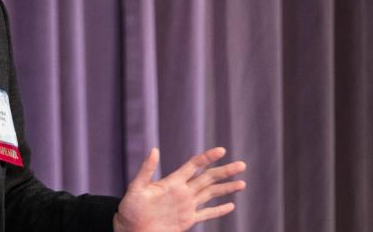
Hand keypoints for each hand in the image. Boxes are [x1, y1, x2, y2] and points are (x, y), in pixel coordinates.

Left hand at [112, 147, 245, 231]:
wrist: (131, 230)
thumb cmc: (129, 209)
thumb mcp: (136, 187)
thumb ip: (146, 170)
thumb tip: (154, 149)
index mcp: (172, 182)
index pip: (194, 165)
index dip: (207, 158)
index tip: (222, 150)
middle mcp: (182, 192)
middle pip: (208, 178)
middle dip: (225, 171)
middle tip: (242, 164)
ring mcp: (186, 206)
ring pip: (211, 194)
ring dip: (226, 188)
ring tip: (242, 183)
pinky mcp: (187, 221)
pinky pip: (206, 214)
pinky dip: (219, 210)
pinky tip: (230, 206)